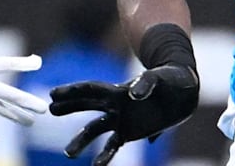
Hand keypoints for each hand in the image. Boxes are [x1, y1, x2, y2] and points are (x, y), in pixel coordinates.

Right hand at [49, 64, 198, 165]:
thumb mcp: (161, 78)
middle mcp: (116, 104)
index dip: (73, 91)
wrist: (184, 92)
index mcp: (120, 89)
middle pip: (87, 105)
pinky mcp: (130, 132)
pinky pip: (112, 145)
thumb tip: (133, 94)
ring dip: (81, 140)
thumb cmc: (171, 79)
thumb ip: (147, 83)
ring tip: (68, 153)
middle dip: (69, 106)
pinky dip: (104, 156)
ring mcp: (121, 119)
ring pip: (95, 129)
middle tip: (50, 109)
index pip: (92, 90)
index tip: (54, 94)